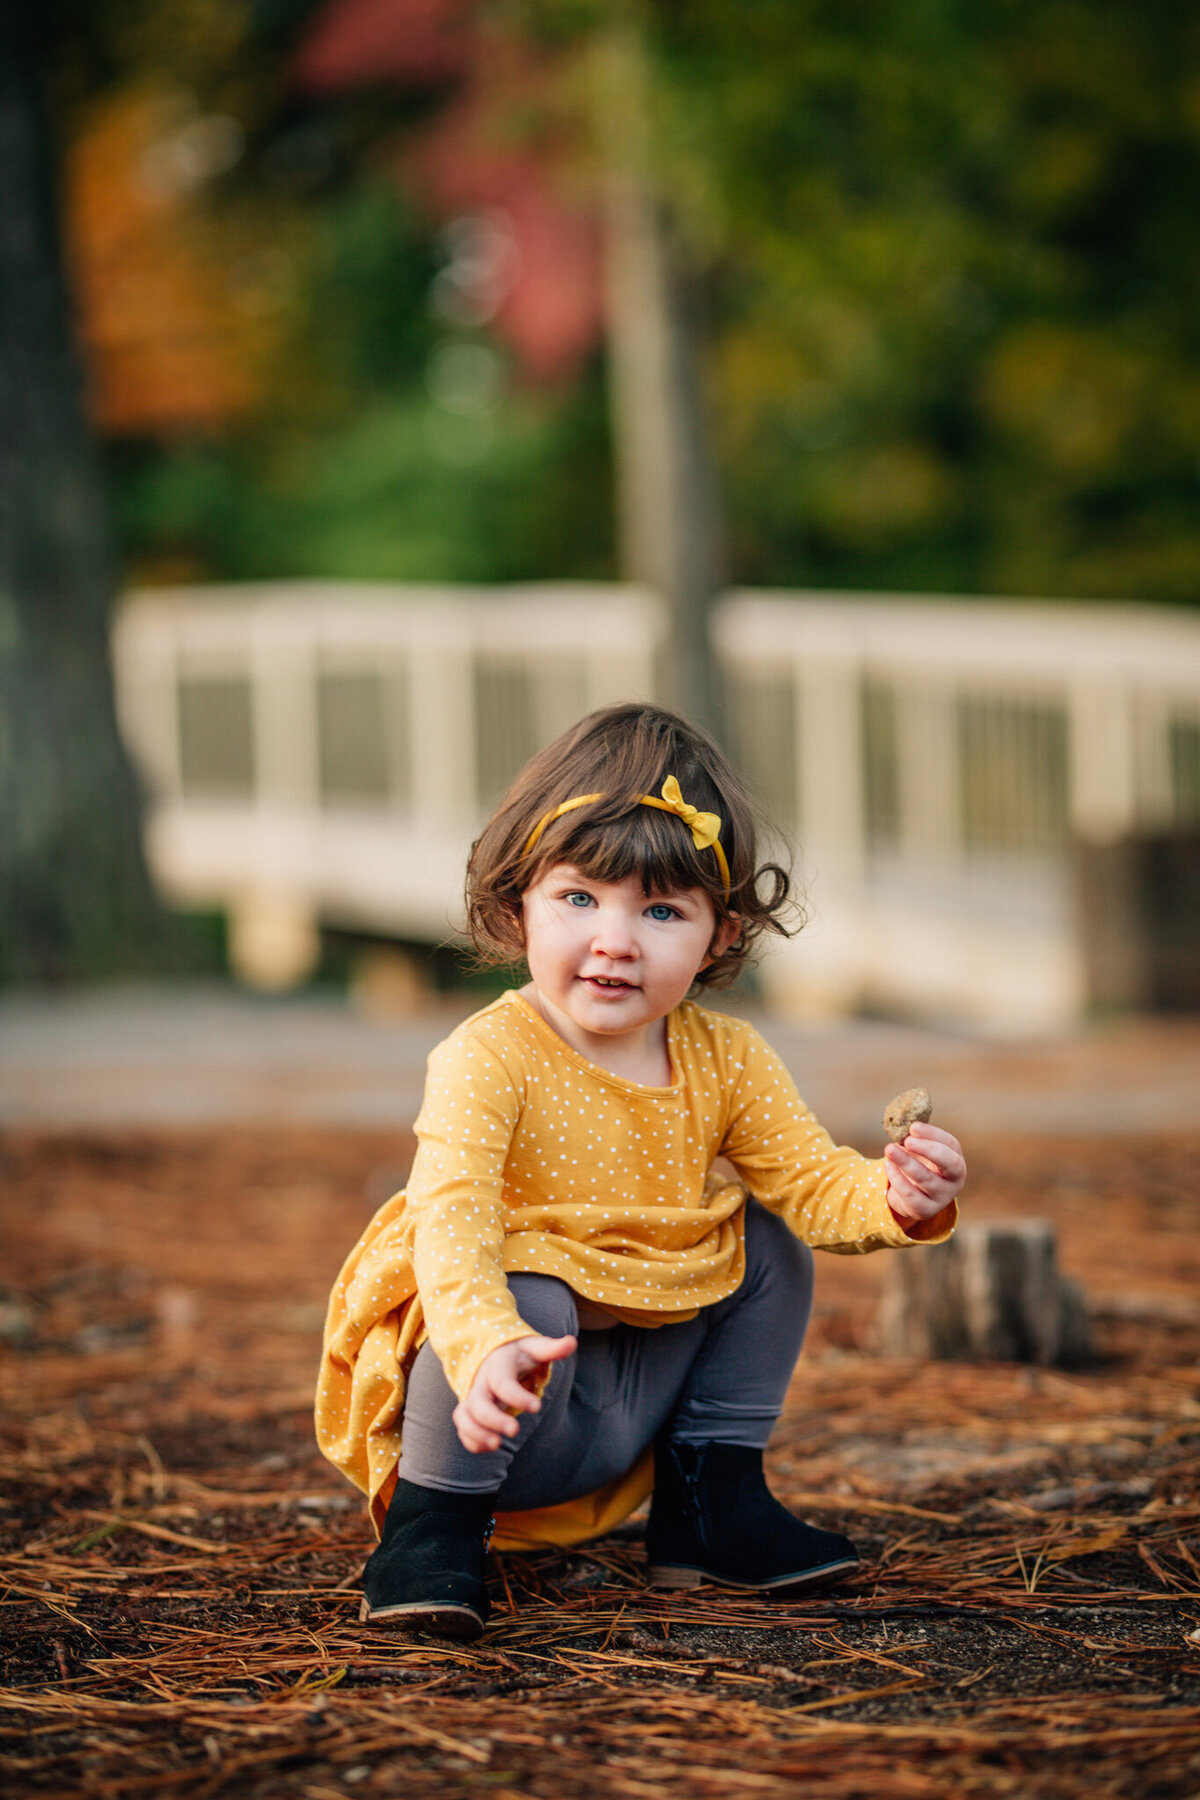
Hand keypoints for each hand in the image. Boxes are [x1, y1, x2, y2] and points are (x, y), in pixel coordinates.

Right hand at [453, 1333, 576, 1453]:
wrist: (494, 1353)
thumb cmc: (519, 1353)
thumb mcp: (534, 1347)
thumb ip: (552, 1348)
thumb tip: (572, 1342)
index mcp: (497, 1365)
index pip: (502, 1382)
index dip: (517, 1396)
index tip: (537, 1407)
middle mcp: (481, 1382)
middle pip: (477, 1403)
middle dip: (493, 1419)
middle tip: (515, 1430)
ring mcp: (473, 1397)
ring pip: (463, 1417)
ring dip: (476, 1433)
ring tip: (498, 1445)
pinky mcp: (470, 1411)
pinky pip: (463, 1428)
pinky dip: (473, 1440)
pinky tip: (492, 1445)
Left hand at [884, 1123, 965, 1224]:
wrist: (910, 1197)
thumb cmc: (918, 1165)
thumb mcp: (919, 1151)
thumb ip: (915, 1137)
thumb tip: (901, 1122)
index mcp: (956, 1160)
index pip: (951, 1145)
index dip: (933, 1134)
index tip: (913, 1127)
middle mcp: (955, 1180)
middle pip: (950, 1163)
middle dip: (929, 1149)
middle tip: (907, 1140)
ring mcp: (943, 1197)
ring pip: (927, 1179)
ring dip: (906, 1162)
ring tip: (889, 1149)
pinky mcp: (926, 1210)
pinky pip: (911, 1194)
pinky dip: (897, 1178)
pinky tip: (887, 1165)